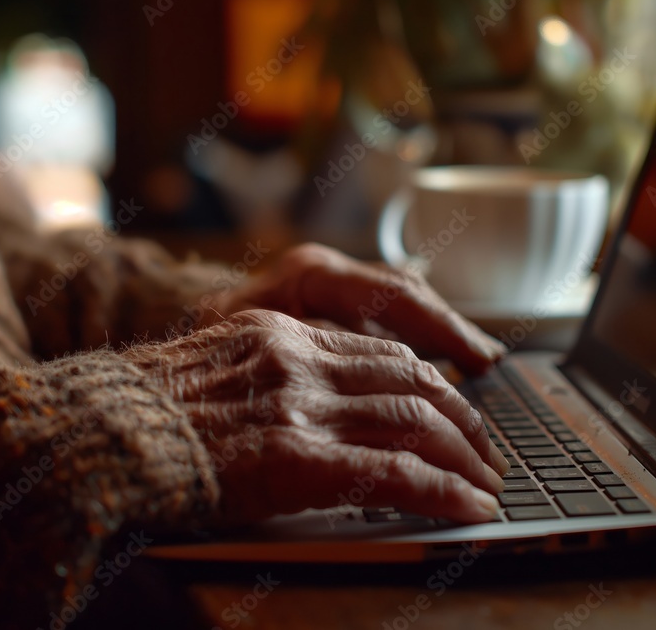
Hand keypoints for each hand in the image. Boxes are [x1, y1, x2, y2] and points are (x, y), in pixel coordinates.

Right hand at [133, 310, 508, 525]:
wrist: (93, 436)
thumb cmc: (136, 412)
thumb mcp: (207, 367)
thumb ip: (263, 372)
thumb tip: (306, 404)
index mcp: (277, 333)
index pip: (381, 349)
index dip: (432, 379)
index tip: (454, 404)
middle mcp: (297, 359)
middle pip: (411, 378)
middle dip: (462, 416)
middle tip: (486, 448)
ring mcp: (298, 407)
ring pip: (416, 420)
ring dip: (464, 455)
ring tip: (488, 481)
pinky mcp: (297, 459)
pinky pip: (396, 473)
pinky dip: (443, 490)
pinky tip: (470, 507)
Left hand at [215, 243, 505, 375]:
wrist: (168, 329)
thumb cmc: (198, 349)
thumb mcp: (247, 353)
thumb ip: (308, 357)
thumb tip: (378, 384)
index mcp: (307, 275)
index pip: (394, 294)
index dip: (442, 328)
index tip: (478, 359)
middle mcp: (323, 272)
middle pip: (406, 293)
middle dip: (451, 331)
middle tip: (487, 363)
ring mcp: (326, 285)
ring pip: (399, 301)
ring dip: (438, 334)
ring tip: (477, 363)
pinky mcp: (325, 303)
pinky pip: (382, 315)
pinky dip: (413, 339)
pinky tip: (437, 365)